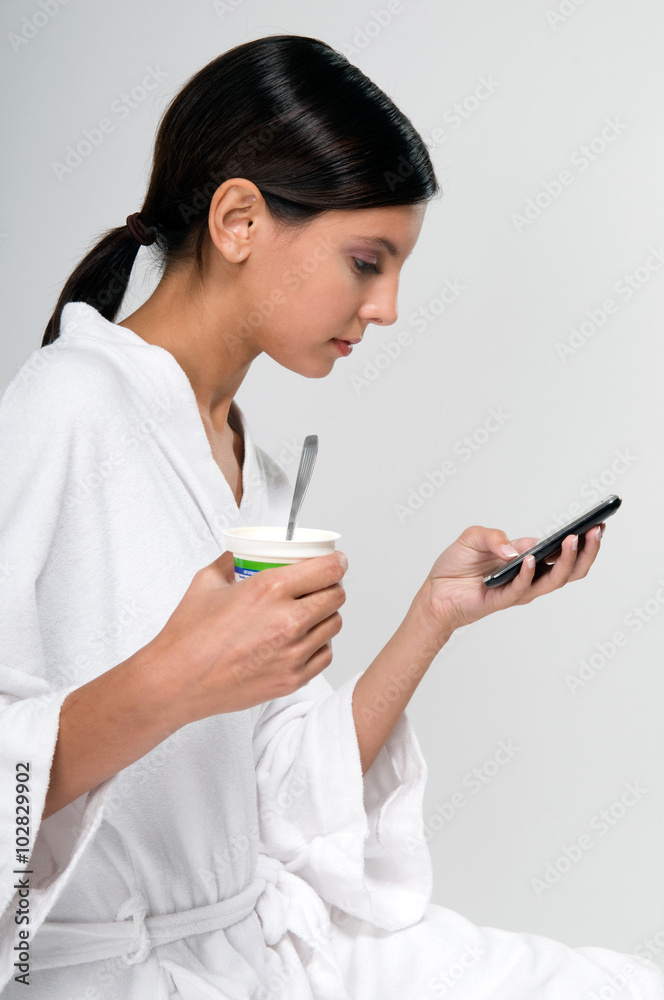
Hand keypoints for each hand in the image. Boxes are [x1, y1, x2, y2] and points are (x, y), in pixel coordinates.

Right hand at [143, 550, 346, 725]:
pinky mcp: (292, 679)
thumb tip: (240, 556)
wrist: (177, 681)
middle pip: (337, 596)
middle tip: (321, 587)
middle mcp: (288, 620)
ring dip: (326, 616)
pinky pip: (325, 656)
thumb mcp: (207, 583)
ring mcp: (293, 652)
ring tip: (310, 614)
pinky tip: (303, 641)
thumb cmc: (188, 636)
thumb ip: (230, 563)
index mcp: (270, 589)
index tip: (336, 562)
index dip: (337, 563)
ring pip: (334, 625)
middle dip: (332, 587)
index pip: (327, 570)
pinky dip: (319, 646)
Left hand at [420, 522, 605, 635]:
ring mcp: (519, 590)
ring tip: (572, 540)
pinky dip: (528, 573)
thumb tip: (519, 548)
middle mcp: (529, 575)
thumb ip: (494, 536)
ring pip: (553, 581)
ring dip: (565, 561)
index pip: (563, 551)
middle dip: (586, 551)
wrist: (435, 590)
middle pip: (569, 569)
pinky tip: (529, 558)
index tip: (599, 524)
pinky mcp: (502, 600)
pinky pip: (521, 589)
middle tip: (595, 532)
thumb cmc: (457, 564)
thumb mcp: (473, 537)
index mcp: (528, 557)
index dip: (583, 540)